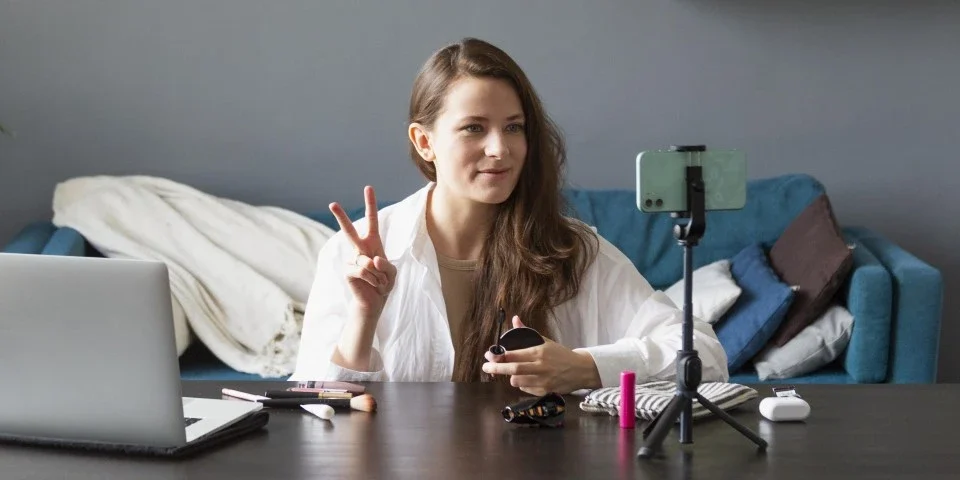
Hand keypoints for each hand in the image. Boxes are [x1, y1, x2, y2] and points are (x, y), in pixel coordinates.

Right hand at [329, 186, 397, 318]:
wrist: (374, 301)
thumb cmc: (383, 284)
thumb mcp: (392, 273)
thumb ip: (385, 264)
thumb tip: (371, 259)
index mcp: (373, 243)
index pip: (372, 221)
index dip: (370, 204)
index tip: (368, 188)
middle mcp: (360, 249)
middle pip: (350, 230)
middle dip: (341, 217)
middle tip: (332, 203)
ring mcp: (352, 259)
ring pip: (368, 261)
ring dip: (379, 275)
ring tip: (378, 282)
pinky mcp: (347, 271)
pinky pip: (363, 271)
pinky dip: (373, 280)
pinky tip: (372, 285)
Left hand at [482, 316, 601, 395]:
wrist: (580, 369)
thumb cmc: (560, 354)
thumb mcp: (545, 341)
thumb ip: (527, 332)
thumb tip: (515, 319)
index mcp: (539, 352)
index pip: (514, 355)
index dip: (499, 356)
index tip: (489, 356)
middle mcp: (540, 366)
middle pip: (513, 369)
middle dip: (496, 368)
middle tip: (485, 367)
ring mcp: (543, 380)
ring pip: (517, 382)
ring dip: (511, 377)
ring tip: (512, 373)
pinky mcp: (545, 391)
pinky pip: (526, 390)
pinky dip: (522, 385)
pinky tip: (525, 379)